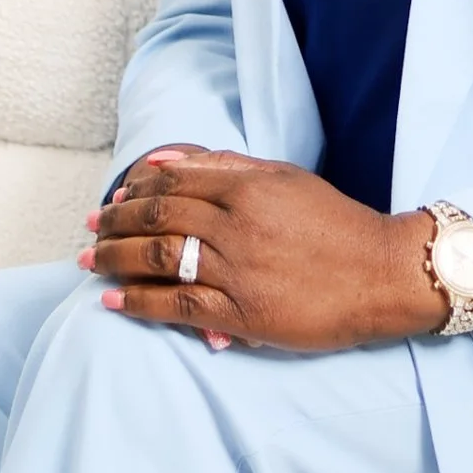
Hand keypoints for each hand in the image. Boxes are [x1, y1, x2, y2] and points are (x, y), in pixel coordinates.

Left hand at [87, 157, 440, 354]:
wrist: (383, 275)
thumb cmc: (336, 224)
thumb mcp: (286, 179)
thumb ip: (225, 166)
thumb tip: (165, 159)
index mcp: (249, 187)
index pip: (172, 181)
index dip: (133, 188)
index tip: (113, 196)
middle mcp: (238, 224)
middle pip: (156, 217)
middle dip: (113, 222)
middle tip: (89, 227)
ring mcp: (239, 270)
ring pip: (159, 258)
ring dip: (115, 259)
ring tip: (89, 262)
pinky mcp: (244, 313)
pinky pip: (178, 305)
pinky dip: (138, 302)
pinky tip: (112, 301)